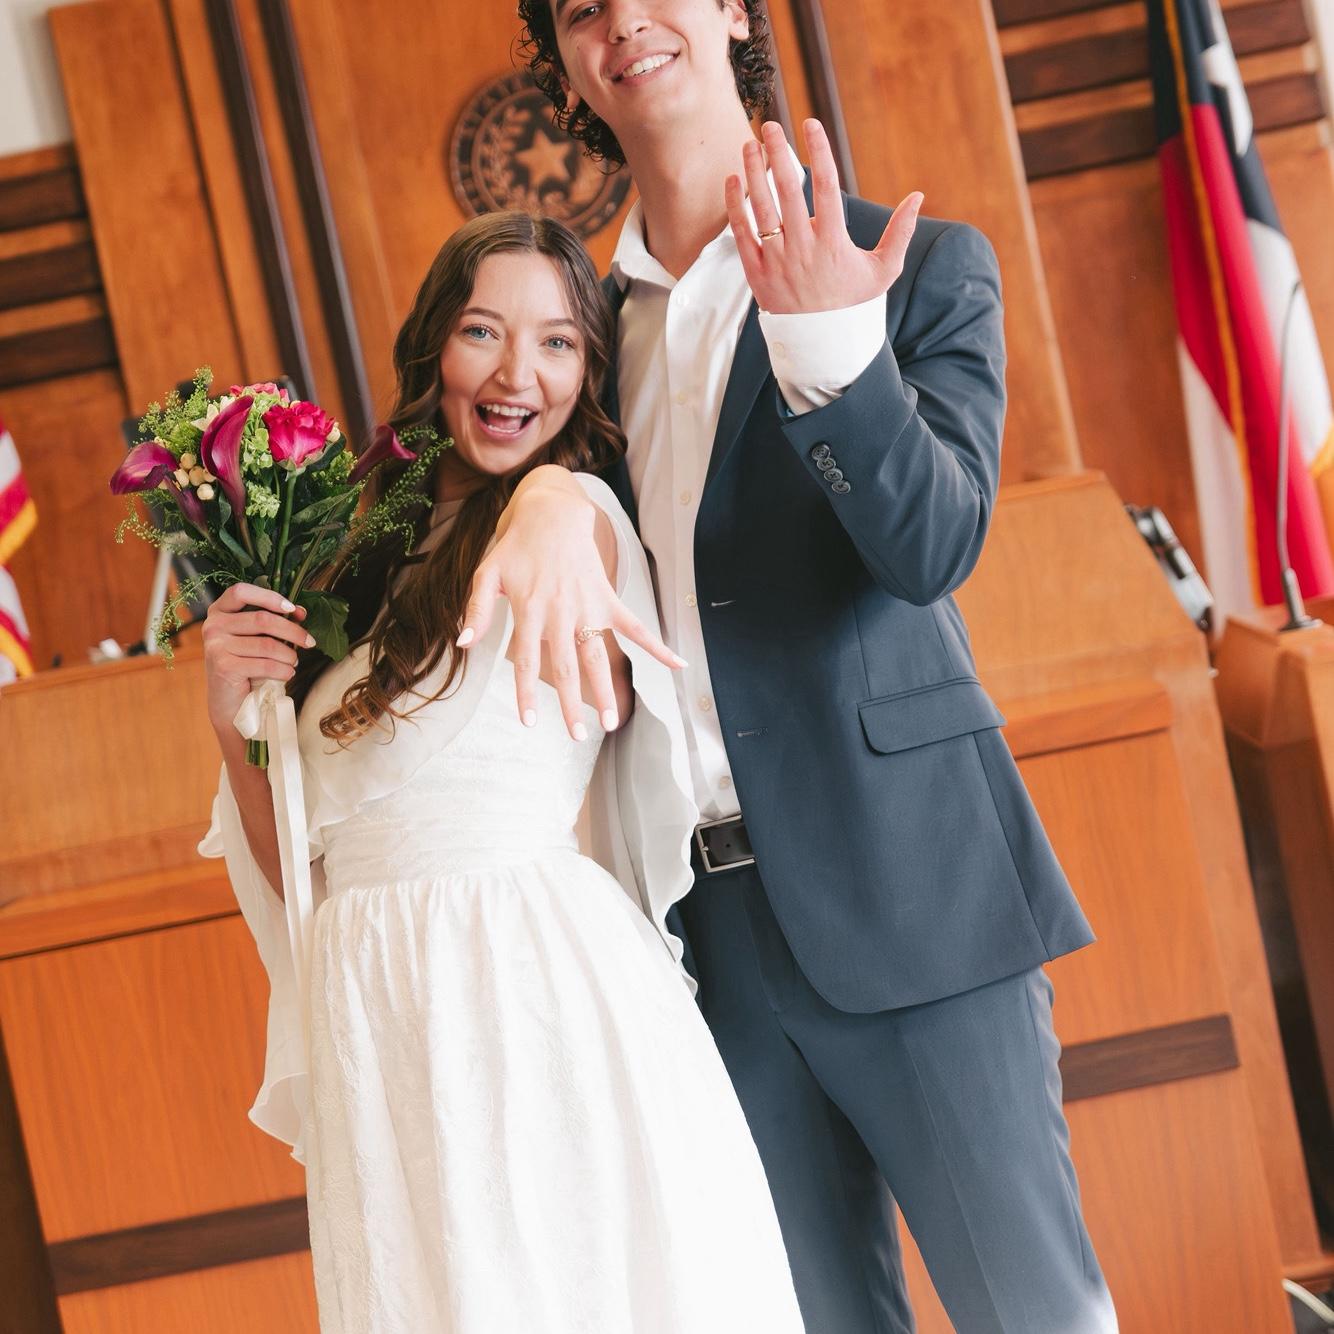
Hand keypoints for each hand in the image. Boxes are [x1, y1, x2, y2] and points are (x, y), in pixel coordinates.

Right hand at [202, 583, 313, 731]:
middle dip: (293, 631)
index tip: (292, 609)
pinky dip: (284, 670)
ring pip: (267, 644)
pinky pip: (265, 664)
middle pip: (262, 619)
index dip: (269, 597)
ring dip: (289, 655)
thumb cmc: (247, 664)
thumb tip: (300, 611)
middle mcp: (213, 625)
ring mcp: (215, 646)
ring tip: (293, 662)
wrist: (229, 702)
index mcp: (219, 611)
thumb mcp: (257, 638)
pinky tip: (288, 674)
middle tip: (310, 642)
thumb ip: (274, 621)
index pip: (240, 591)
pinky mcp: (224, 666)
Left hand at [456, 481, 684, 738]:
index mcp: (530, 608)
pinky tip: (678, 665)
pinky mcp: (608, 599)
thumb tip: (464, 643)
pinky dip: (657, 645)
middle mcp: (561, 611)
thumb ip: (476, 608)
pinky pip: (635, 626)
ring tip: (611, 721)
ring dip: (605, 689)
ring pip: (598, 655)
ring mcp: (588, 606)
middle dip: (572, 703)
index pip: (526, 658)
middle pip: (566, 665)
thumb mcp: (487, 572)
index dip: (527, 691)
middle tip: (578, 736)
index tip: (530, 722)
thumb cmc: (516, 546)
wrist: (552, 511)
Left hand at [725, 119, 922, 314]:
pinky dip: (735, 206)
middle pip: (787, 190)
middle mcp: (803, 248)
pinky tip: (733, 180)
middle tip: (771, 126)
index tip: (811, 124)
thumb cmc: (854, 304)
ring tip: (749, 144)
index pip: (826, 185)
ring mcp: (777, 261)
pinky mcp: (756, 274)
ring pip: (761, 207)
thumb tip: (918, 197)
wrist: (823, 343)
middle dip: (777, 153)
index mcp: (834, 242)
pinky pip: (741, 234)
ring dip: (753, 172)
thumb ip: (901, 232)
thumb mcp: (884, 271)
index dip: (819, 150)